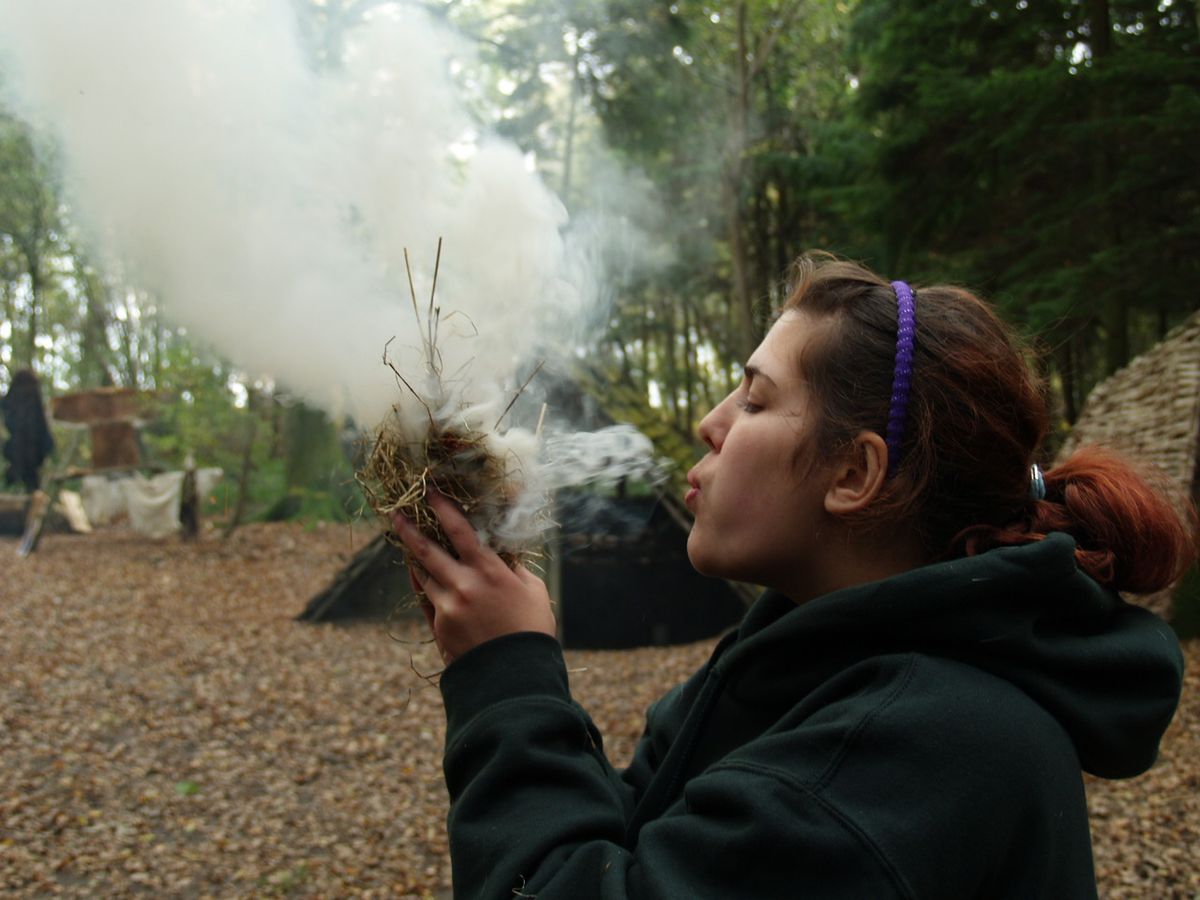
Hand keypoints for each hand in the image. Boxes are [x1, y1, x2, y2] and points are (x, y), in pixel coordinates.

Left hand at [392, 493, 556, 662]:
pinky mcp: (438, 627)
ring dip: (414, 557)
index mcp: (489, 571)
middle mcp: (463, 584)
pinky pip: (424, 598)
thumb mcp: (533, 590)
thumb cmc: (531, 629)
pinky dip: (420, 583)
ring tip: (407, 543)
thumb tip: (501, 554)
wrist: (514, 676)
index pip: (459, 530)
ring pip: (423, 574)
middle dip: (409, 528)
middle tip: (396, 514)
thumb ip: (513, 568)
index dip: (443, 507)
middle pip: (427, 549)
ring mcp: (446, 606)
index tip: (430, 493)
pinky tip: (416, 574)